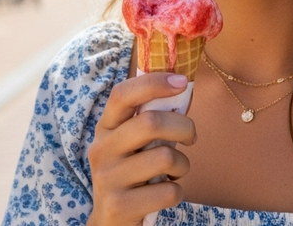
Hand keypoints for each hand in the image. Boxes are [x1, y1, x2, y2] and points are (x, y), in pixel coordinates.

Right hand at [86, 73, 196, 225]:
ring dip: (182, 164)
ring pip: (164, 158)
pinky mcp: (119, 205)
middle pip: (150, 122)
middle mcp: (101, 149)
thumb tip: (182, 85)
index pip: (123, 94)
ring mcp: (107, 178)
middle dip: (183, 126)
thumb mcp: (131, 144)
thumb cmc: (132, 174)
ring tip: (175, 171)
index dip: (153, 82)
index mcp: (105, 128)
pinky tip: (166, 193)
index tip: (181, 81)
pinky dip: (177, 192)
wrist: (110, 222)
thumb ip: (149, 119)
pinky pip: (168, 192)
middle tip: (191, 137)